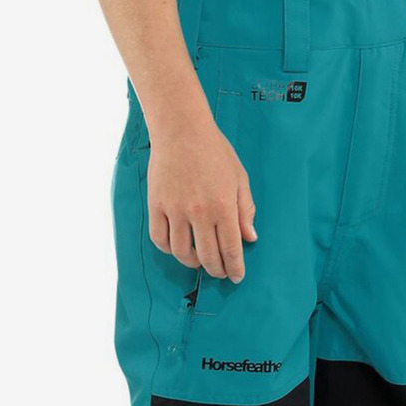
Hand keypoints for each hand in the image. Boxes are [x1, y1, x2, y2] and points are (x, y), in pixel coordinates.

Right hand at [148, 116, 257, 280]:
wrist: (182, 130)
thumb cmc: (214, 151)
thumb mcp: (239, 178)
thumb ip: (245, 210)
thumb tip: (250, 237)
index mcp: (223, 206)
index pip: (230, 249)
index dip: (234, 267)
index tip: (236, 276)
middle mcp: (199, 212)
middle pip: (207, 256)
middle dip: (216, 270)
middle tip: (221, 273)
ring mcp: (175, 209)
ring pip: (181, 252)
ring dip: (192, 263)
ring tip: (200, 261)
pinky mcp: (156, 205)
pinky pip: (160, 238)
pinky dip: (169, 249)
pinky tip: (179, 247)